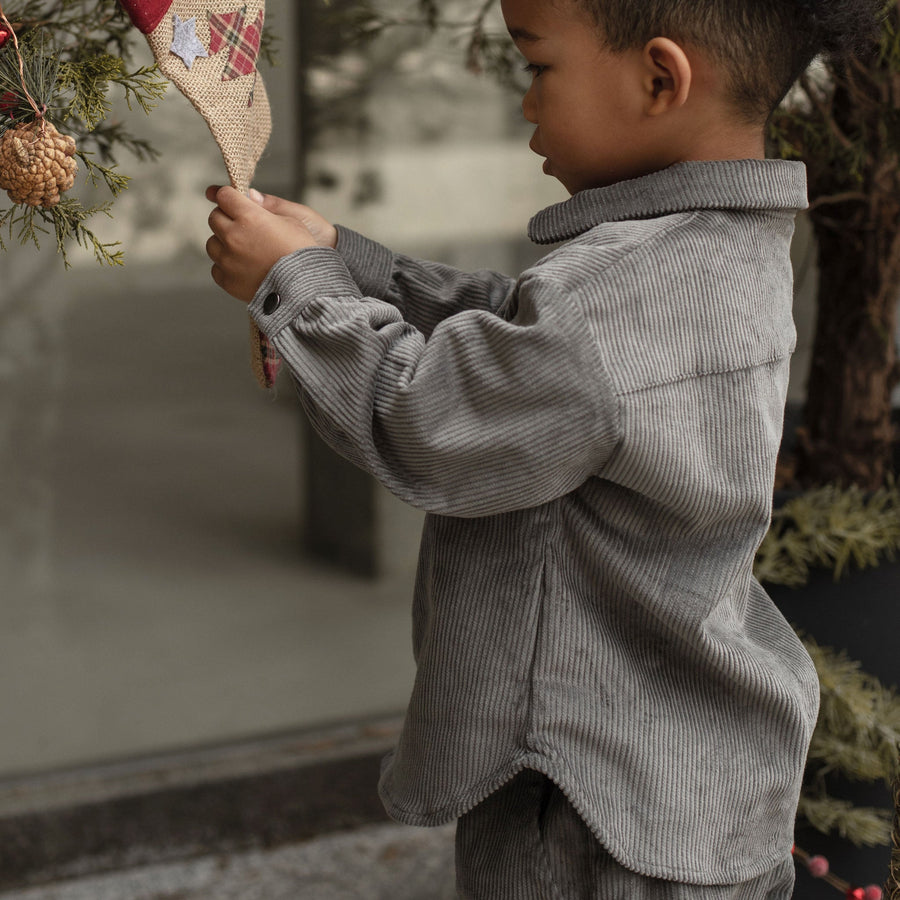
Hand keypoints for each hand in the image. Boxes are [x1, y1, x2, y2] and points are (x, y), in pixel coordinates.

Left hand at [205, 186, 325, 301]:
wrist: (304, 289)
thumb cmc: (302, 253)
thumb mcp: (291, 221)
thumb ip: (266, 207)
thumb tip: (250, 197)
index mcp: (249, 217)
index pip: (224, 196)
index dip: (230, 197)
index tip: (235, 202)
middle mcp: (233, 236)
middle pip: (214, 218)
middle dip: (226, 219)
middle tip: (241, 226)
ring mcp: (228, 260)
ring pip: (212, 244)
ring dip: (223, 243)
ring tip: (243, 250)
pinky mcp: (227, 280)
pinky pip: (216, 268)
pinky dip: (226, 266)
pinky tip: (243, 267)